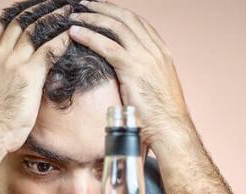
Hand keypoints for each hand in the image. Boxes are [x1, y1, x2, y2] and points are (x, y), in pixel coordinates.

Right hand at [0, 4, 71, 152]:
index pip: (1, 25)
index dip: (17, 13)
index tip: (29, 8)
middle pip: (20, 21)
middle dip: (38, 9)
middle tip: (54, 3)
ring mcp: (12, 62)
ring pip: (36, 29)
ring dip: (54, 17)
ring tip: (68, 10)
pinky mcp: (29, 74)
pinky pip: (49, 49)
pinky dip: (62, 38)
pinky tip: (73, 32)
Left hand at [68, 1, 192, 147]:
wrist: (170, 129)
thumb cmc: (160, 117)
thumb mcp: (153, 89)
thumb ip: (141, 76)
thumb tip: (125, 75)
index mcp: (162, 53)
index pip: (138, 23)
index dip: (118, 13)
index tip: (102, 9)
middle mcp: (156, 50)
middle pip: (126, 18)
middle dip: (103, 8)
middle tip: (84, 4)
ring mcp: (146, 58)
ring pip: (116, 27)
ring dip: (92, 18)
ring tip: (74, 15)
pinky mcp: (134, 69)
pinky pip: (107, 46)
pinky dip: (89, 36)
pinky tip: (74, 32)